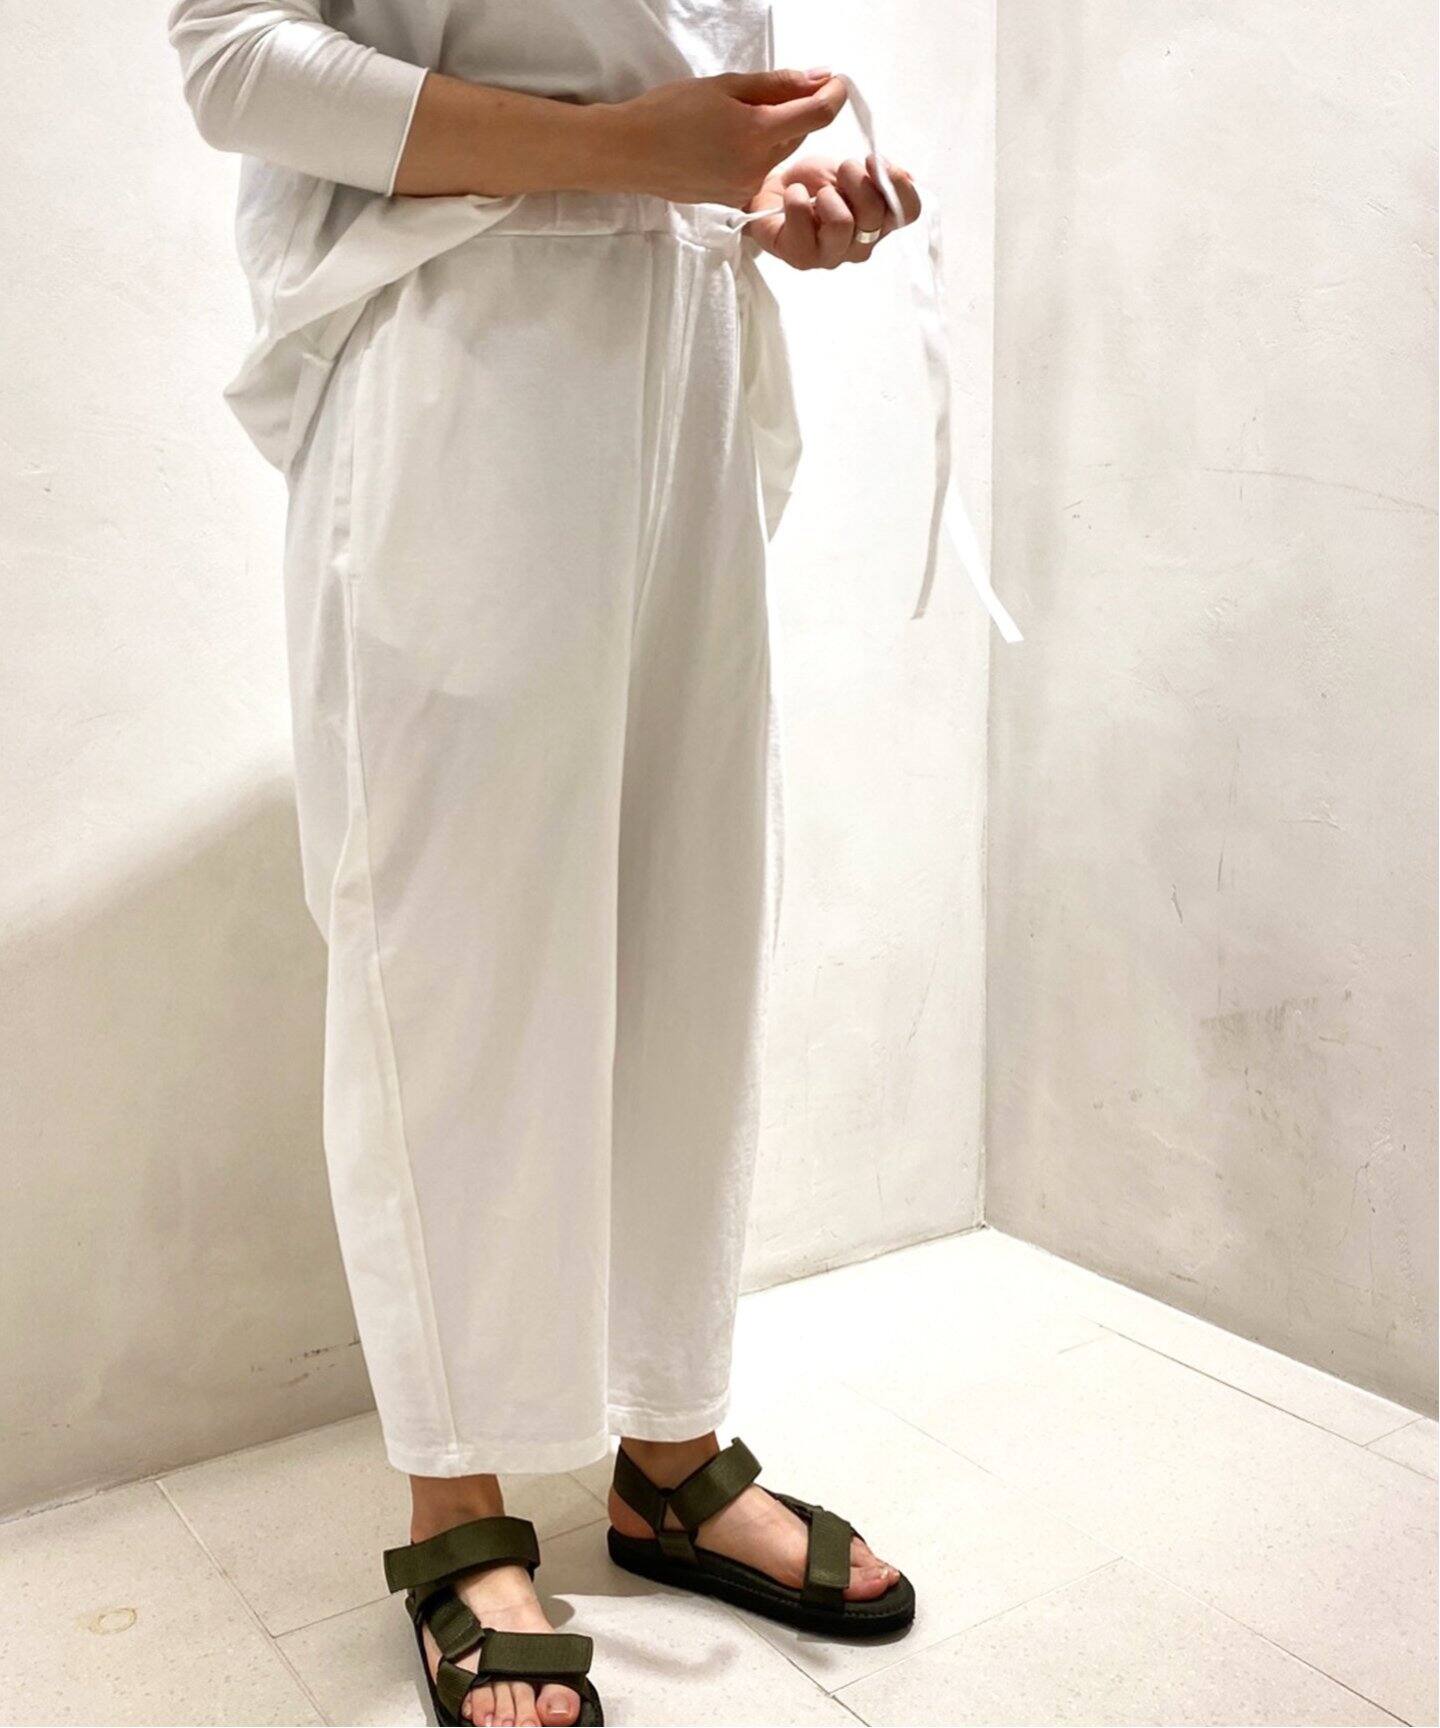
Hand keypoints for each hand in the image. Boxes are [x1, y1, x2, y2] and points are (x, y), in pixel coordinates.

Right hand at [608, 70, 848, 206]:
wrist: (629, 153)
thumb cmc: (670, 111)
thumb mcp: (725, 85)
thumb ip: (778, 84)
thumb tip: (819, 78)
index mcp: (757, 133)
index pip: (817, 115)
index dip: (833, 94)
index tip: (835, 81)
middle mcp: (758, 167)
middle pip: (798, 134)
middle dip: (793, 111)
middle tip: (765, 92)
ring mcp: (746, 187)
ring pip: (778, 154)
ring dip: (772, 133)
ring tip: (734, 118)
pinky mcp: (734, 199)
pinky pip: (759, 170)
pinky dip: (754, 152)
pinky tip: (725, 141)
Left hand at [745, 155, 921, 269]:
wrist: (774, 191)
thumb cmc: (815, 184)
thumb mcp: (850, 170)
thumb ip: (878, 177)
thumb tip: (907, 178)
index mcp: (880, 224)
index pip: (908, 213)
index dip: (897, 183)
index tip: (874, 161)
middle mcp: (861, 245)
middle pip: (874, 213)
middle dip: (856, 178)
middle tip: (842, 169)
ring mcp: (831, 256)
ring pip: (842, 223)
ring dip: (828, 194)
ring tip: (816, 191)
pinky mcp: (801, 258)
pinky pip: (804, 222)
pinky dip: (796, 197)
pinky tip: (793, 196)